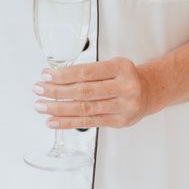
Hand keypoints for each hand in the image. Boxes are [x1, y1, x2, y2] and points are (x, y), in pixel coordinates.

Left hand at [33, 57, 156, 128]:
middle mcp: (124, 87)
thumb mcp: (113, 65)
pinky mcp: (119, 122)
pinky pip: (90, 122)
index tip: (46, 75)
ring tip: (41, 106)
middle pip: (84, 91)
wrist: (150, 91)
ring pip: (85, 109)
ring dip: (59, 108)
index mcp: (120, 67)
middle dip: (57, 91)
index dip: (64, 74)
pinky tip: (53, 121)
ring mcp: (123, 106)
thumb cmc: (125, 76)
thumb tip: (55, 77)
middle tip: (38, 89)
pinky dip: (69, 122)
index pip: (87, 72)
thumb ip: (90, 71)